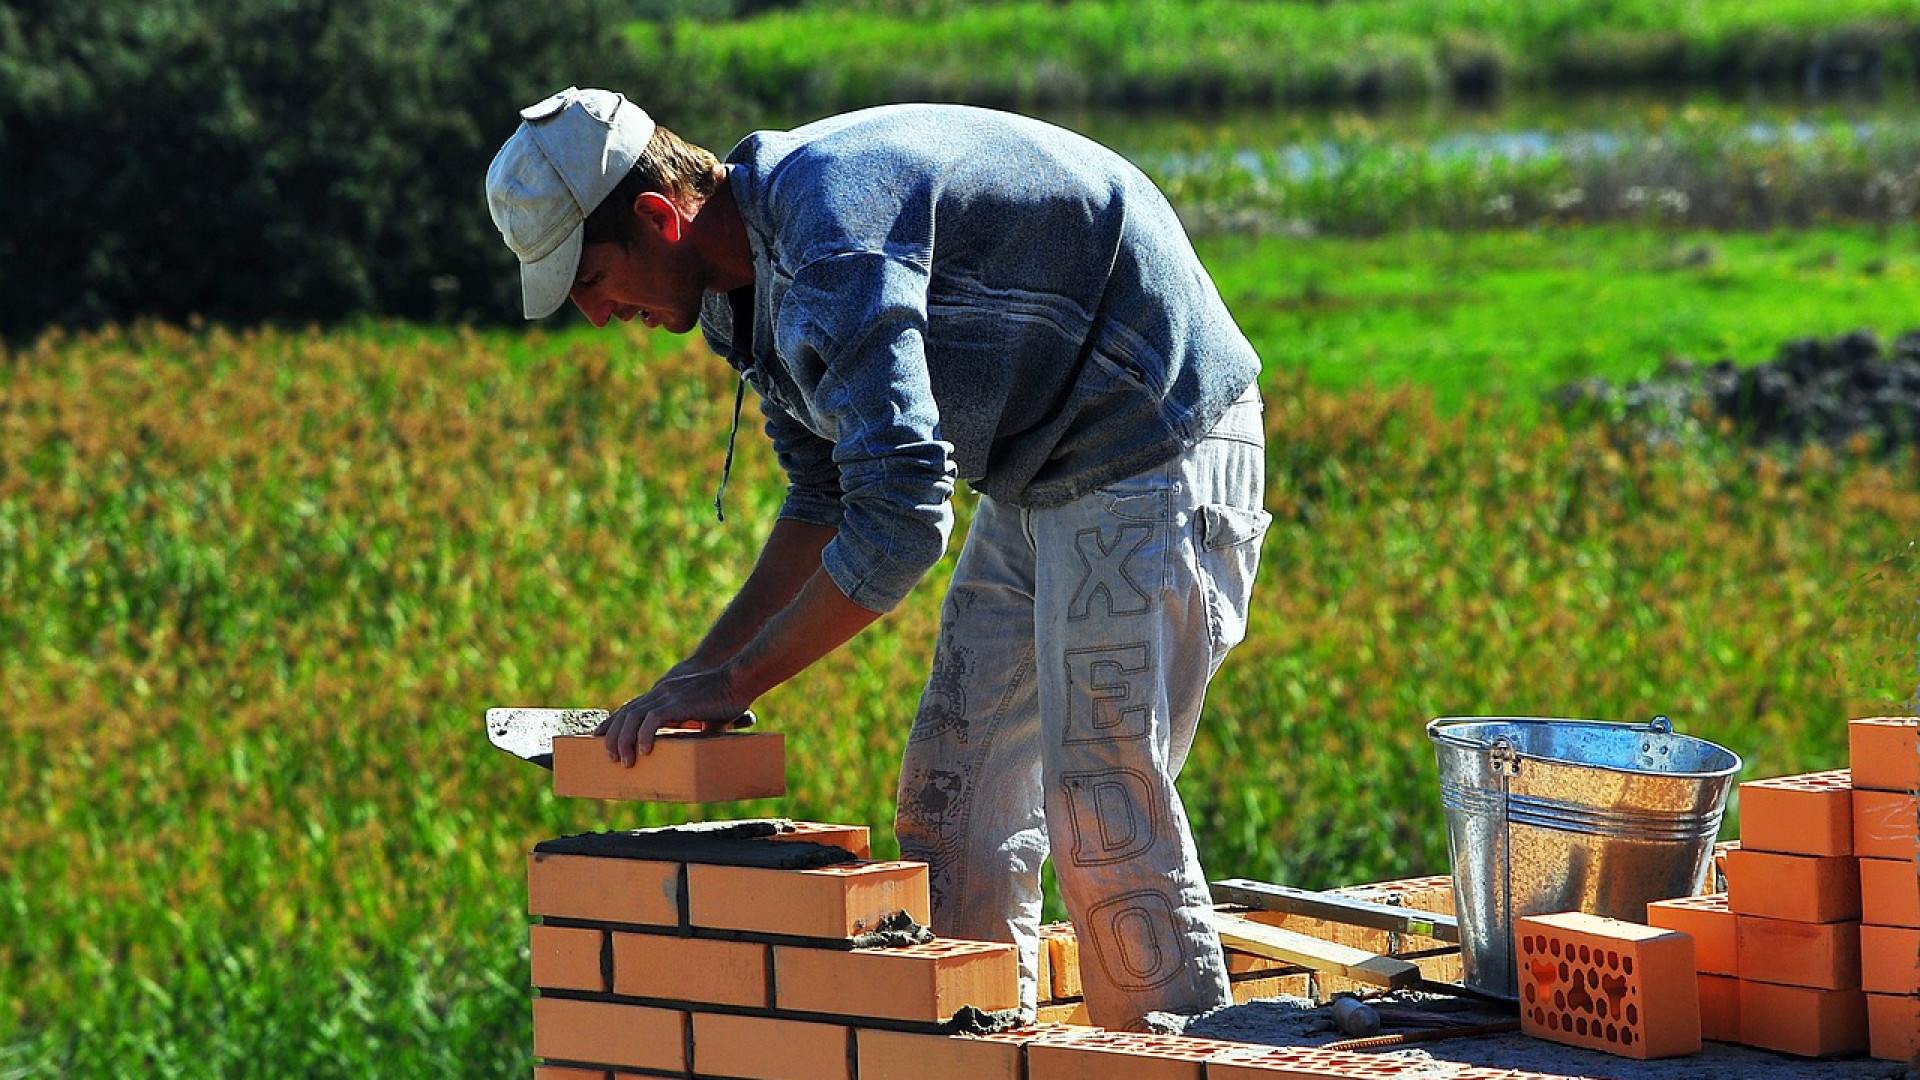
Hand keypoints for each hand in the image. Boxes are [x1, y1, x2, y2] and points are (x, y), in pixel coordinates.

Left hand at [594, 668, 752, 765]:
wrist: (740, 679)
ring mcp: (668, 695)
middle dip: (613, 735)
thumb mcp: (704, 713)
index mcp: (665, 693)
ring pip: (633, 717)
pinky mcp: (677, 702)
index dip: (613, 721)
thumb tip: (697, 745)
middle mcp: (661, 692)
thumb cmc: (728, 697)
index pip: (630, 707)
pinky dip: (644, 735)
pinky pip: (652, 720)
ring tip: (624, 761)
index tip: (600, 736)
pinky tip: (645, 751)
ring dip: (625, 740)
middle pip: (626, 712)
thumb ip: (695, 725)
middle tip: (609, 756)